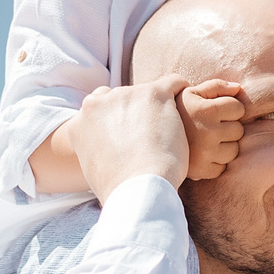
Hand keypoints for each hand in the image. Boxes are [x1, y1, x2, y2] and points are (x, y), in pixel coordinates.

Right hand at [70, 75, 191, 198]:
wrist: (137, 189)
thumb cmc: (120, 189)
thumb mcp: (94, 169)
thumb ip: (99, 150)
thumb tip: (112, 156)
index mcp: (84, 118)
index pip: (103, 107)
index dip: (121, 122)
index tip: (134, 136)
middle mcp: (101, 100)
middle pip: (125, 99)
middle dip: (138, 115)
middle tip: (154, 138)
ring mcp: (128, 94)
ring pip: (149, 94)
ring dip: (159, 110)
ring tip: (171, 134)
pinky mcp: (154, 94)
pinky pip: (173, 83)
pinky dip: (181, 94)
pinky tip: (190, 113)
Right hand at [178, 79, 246, 182]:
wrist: (149, 141)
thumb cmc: (175, 113)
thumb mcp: (190, 93)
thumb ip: (215, 86)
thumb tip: (238, 88)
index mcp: (206, 110)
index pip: (238, 108)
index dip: (229, 108)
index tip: (215, 111)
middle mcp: (208, 132)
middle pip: (238, 130)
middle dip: (228, 128)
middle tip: (209, 127)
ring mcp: (206, 153)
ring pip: (233, 151)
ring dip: (224, 147)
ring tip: (206, 142)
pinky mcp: (202, 170)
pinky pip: (222, 168)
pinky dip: (214, 163)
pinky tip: (201, 156)